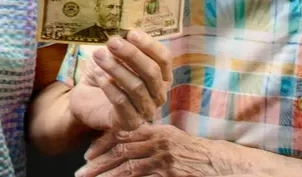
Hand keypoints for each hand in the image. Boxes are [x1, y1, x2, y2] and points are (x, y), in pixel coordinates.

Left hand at [69, 31, 171, 132]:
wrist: (87, 100)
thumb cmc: (106, 74)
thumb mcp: (114, 56)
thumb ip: (123, 46)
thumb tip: (124, 34)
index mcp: (161, 75)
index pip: (164, 58)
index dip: (149, 45)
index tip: (131, 33)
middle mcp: (158, 94)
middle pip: (152, 72)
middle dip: (131, 54)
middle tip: (112, 42)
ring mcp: (146, 110)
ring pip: (137, 87)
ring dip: (116, 68)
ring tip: (98, 55)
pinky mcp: (130, 122)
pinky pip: (122, 102)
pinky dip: (109, 86)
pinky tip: (98, 74)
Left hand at [77, 124, 241, 176]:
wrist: (220, 164)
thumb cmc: (194, 153)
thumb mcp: (171, 139)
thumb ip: (149, 138)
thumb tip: (124, 141)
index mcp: (156, 130)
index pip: (122, 134)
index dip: (102, 144)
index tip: (88, 154)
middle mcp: (158, 141)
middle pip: (121, 150)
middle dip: (99, 162)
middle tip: (81, 171)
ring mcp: (164, 159)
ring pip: (128, 167)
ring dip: (107, 175)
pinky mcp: (169, 174)